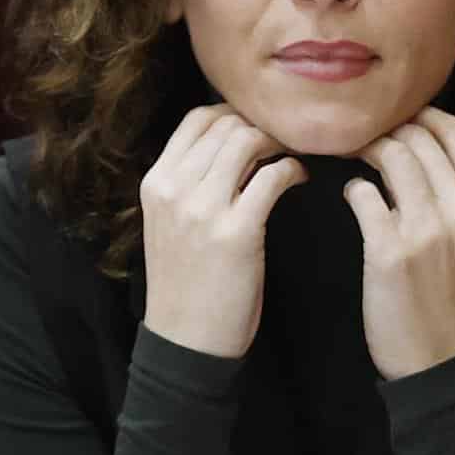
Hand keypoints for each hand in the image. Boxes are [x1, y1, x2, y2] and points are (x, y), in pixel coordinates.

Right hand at [139, 106, 307, 358]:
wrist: (185, 341)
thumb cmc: (186, 283)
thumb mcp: (169, 224)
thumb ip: (188, 184)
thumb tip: (228, 145)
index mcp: (155, 183)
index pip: (196, 119)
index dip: (234, 113)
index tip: (257, 126)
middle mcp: (174, 189)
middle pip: (226, 125)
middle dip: (262, 126)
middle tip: (285, 140)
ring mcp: (203, 210)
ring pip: (248, 142)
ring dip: (279, 143)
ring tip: (292, 155)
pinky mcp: (237, 232)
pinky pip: (272, 177)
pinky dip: (293, 170)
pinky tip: (299, 178)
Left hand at [345, 108, 454, 380]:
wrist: (438, 359)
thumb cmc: (450, 297)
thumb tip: (421, 146)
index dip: (422, 113)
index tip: (398, 119)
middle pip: (418, 137)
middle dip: (385, 129)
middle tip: (362, 136)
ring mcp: (426, 229)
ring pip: (391, 155)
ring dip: (364, 150)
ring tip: (351, 158)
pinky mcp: (389, 250)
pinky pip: (362, 193)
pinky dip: (352, 189)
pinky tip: (353, 198)